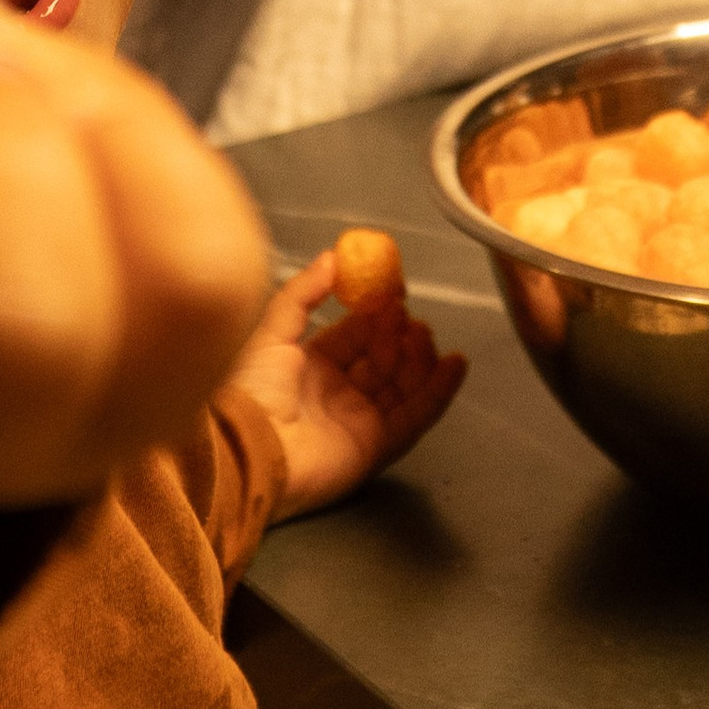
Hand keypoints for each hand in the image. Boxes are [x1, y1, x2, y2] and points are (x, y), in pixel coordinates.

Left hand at [221, 246, 466, 519]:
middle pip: (385, 358)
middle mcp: (340, 392)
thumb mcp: (271, 332)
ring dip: (421, 359)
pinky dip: (439, 392)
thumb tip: (332, 256)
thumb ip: (303, 293)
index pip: (356, 333)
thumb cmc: (254, 391)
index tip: (395, 291)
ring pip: (404, 384)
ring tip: (426, 337)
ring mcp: (361, 420)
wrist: (252, 452)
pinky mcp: (378, 446)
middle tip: (411, 319)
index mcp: (313, 364)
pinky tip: (455, 365)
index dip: (377, 313)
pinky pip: (417, 416)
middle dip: (401, 336)